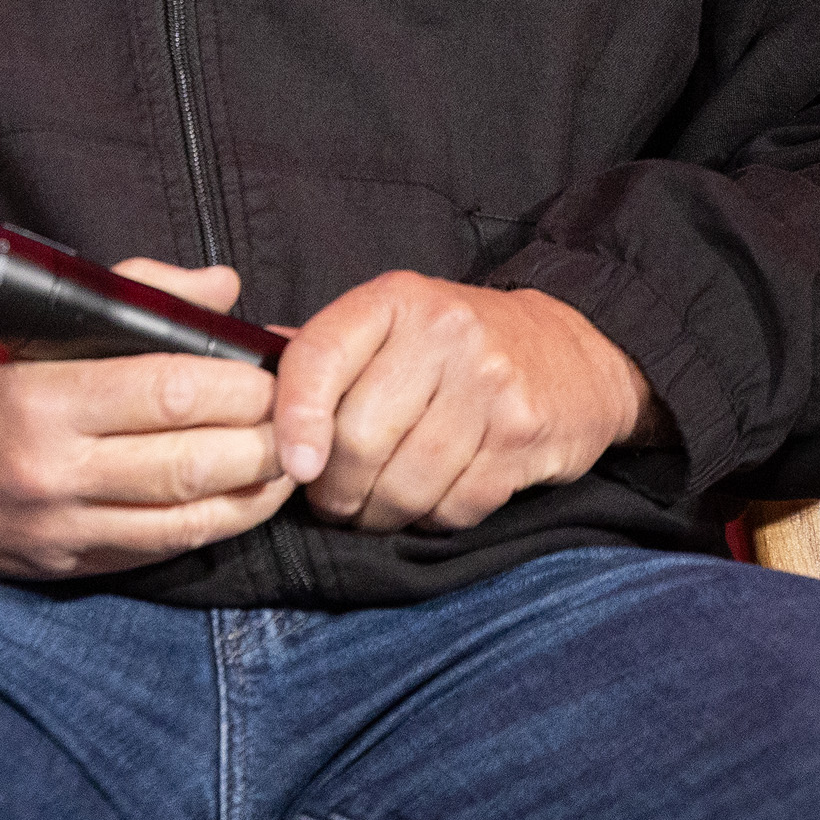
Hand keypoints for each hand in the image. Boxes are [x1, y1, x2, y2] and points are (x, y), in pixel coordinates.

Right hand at [0, 263, 295, 578]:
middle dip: (262, 439)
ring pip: (187, 515)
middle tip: (302, 417)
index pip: (167, 391)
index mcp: (44, 398)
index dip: (237, 387)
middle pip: (189, 459)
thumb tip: (222, 288)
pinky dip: (218, 524)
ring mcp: (65, 525)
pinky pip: (163, 548)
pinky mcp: (72, 563)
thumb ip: (135, 294)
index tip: (276, 372)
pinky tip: (248, 499)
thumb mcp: (38, 324)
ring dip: (255, 489)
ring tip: (292, 461)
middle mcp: (55, 469)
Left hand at [273, 275, 657, 534]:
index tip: (291, 467)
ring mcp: (490, 383)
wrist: (576, 353)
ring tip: (375, 509)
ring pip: (405, 483)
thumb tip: (243, 386)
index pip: (319, 357)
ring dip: (379, 515)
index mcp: (394, 300)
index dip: (293, 420)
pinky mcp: (524, 434)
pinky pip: (455, 505)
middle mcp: (444, 333)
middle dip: (335, 491)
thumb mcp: (393, 324)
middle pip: (358, 440)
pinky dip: (432, 519)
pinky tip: (432, 501)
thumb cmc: (462, 346)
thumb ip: (324, 353)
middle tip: (334, 500)